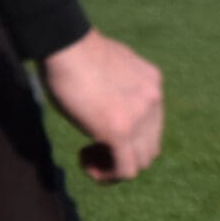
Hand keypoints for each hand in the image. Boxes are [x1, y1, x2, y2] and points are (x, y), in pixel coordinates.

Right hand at [41, 28, 164, 182]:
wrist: (66, 46)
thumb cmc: (76, 53)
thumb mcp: (110, 69)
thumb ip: (119, 88)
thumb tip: (110, 107)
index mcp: (152, 82)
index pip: (151, 126)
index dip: (128, 138)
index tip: (100, 133)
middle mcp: (153, 99)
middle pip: (149, 148)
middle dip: (122, 156)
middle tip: (94, 149)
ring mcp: (140, 116)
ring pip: (139, 163)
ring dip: (113, 167)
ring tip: (88, 156)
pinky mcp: (120, 131)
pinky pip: (124, 171)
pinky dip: (106, 175)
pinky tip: (85, 159)